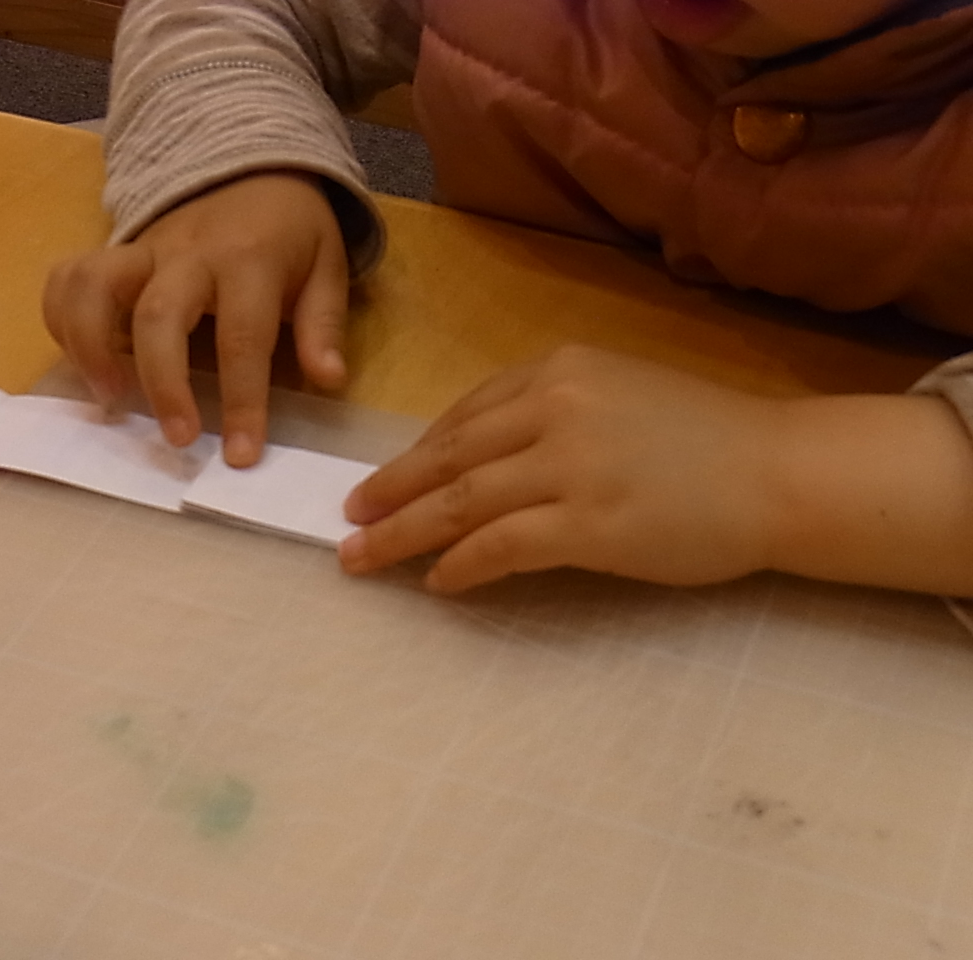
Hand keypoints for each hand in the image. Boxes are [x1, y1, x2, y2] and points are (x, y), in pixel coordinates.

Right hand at [43, 172, 349, 466]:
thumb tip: (328, 379)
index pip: (243, 337)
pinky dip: (62, 319)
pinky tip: (82, 365)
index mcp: (249, 260)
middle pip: (158, 315)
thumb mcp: (327, 266)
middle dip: (163, 383)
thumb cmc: (291, 231)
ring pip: (95, 287)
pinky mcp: (114, 251)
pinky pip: (69, 277)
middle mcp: (188, 254)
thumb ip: (324, 324)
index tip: (240, 455)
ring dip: (91, 346)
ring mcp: (143, 249)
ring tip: (109, 402)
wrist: (252, 165)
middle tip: (177, 439)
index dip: (242, 400)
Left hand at [339, 345, 782, 591]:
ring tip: (363, 557)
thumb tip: (475, 459)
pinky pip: (502, 546)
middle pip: (448, 457)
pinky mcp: (589, 523)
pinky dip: (461, 565)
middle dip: (388, 491)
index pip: (465, 414)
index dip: (416, 454)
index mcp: (559, 369)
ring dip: (402, 533)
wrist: (779, 472)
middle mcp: (556, 406)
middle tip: (347, 517)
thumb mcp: (617, 393)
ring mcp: (571, 464)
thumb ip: (549, 412)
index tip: (386, 482)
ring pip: (461, 502)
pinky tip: (438, 582)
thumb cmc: (703, 437)